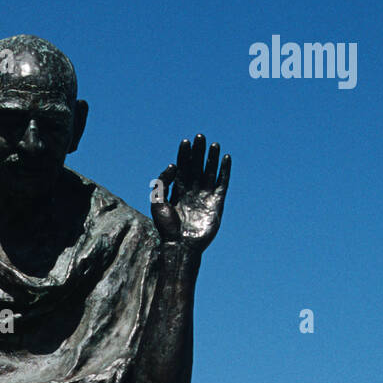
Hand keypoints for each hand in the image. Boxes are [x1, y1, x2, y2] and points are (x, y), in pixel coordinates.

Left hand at [151, 135, 230, 251]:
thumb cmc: (166, 228)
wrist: (181, 246)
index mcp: (178, 191)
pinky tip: (225, 158)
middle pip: (196, 167)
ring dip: (212, 158)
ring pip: (210, 172)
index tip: (186, 142)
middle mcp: (192, 192)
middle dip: (198, 152)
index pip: (182, 168)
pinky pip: (222, 183)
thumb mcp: (157, 203)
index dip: (184, 155)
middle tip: (200, 137)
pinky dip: (224, 171)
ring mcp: (205, 197)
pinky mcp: (216, 203)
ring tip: (214, 144)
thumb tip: (173, 165)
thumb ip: (162, 182)